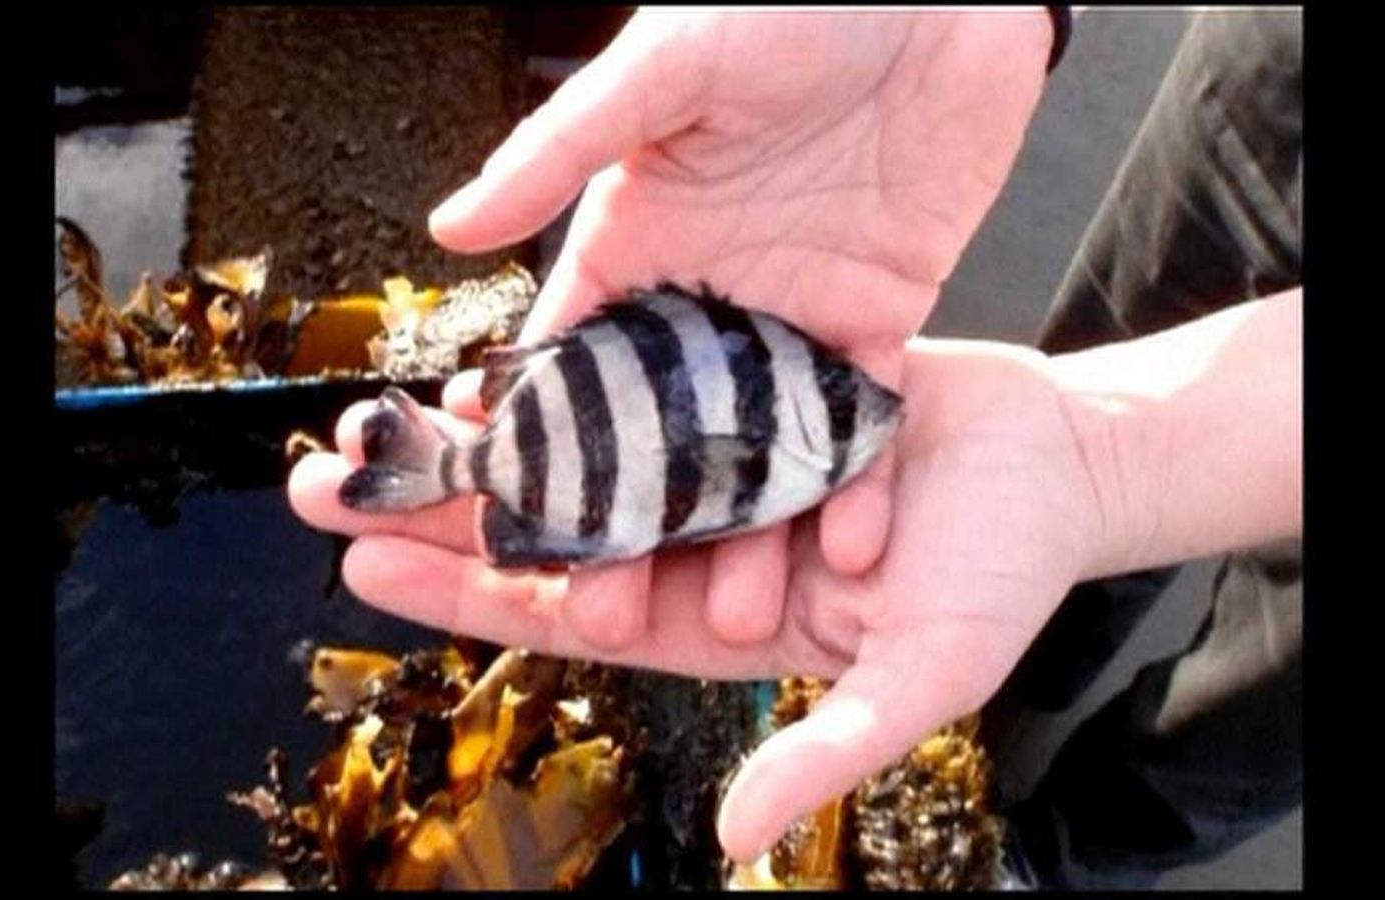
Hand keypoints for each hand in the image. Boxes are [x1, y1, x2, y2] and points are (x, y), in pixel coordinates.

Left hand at [290, 338, 1103, 860]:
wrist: (1060, 464)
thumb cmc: (996, 579)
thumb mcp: (920, 677)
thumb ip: (825, 746)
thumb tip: (734, 843)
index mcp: (715, 618)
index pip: (565, 615)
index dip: (465, 602)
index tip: (365, 574)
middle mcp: (697, 541)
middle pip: (546, 533)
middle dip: (439, 515)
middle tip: (324, 484)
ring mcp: (716, 461)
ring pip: (576, 453)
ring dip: (487, 438)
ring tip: (387, 418)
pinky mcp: (744, 387)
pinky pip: (640, 378)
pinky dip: (575, 368)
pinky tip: (507, 352)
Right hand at [427, 8, 1053, 647]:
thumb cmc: (781, 1)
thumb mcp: (662, 70)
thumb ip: (559, 151)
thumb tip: (446, 230)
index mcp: (632, 240)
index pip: (570, 364)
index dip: (540, 451)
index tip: (513, 536)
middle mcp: (703, 295)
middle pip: (660, 435)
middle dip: (639, 527)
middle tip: (614, 619)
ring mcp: (791, 314)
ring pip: (758, 447)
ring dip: (749, 530)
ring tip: (740, 619)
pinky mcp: (878, 317)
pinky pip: (859, 420)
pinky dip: (854, 483)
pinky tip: (847, 551)